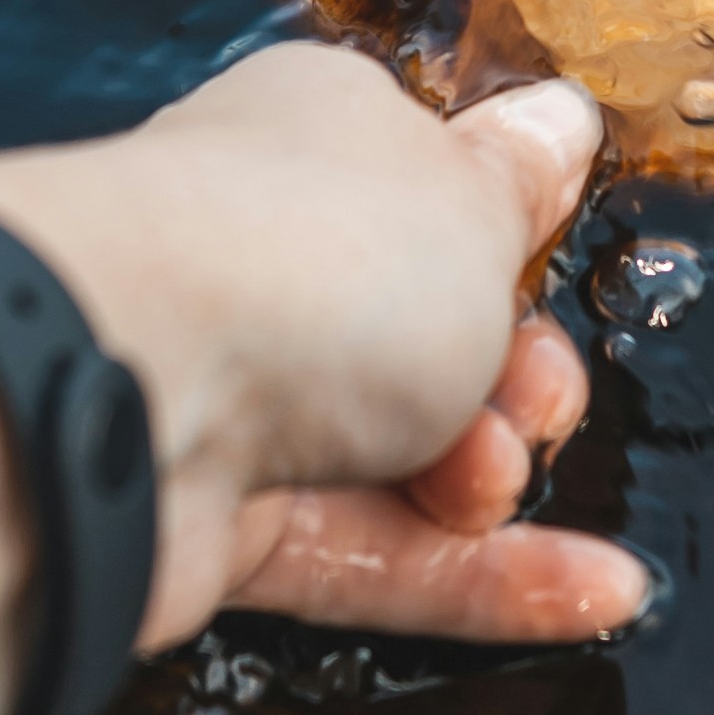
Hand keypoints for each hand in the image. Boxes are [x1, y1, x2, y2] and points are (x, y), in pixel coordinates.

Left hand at [0, 41, 648, 655]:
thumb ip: (520, 183)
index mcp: (314, 143)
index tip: (550, 272)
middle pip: (427, 339)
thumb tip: (558, 119)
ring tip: (490, 482)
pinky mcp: (214, 521)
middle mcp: (263, 262)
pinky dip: (477, 579)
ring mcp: (232, 398)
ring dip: (488, 480)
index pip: (430, 193)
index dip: (507, 244)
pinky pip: (368, 553)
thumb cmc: (306, 256)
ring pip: (403, 456)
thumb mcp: (470, 200)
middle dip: (511, 378)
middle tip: (528, 398)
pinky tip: (592, 594)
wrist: (121, 389)